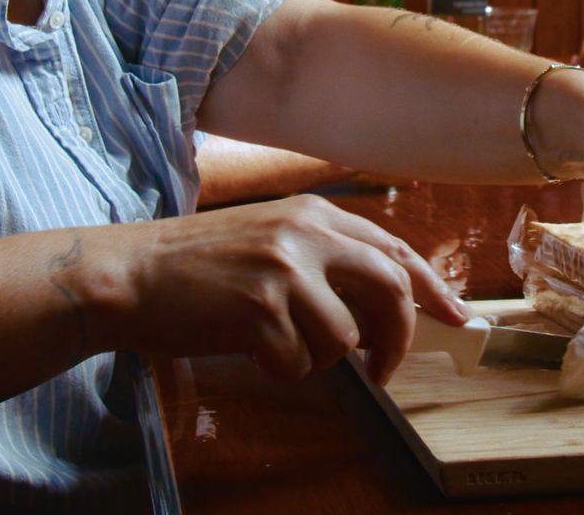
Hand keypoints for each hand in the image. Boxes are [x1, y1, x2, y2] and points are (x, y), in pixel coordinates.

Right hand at [101, 195, 465, 383]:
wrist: (128, 274)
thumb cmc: (195, 268)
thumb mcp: (269, 240)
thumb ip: (324, 260)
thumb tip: (379, 313)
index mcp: (313, 213)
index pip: (395, 250)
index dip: (432, 288)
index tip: (455, 317)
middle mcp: (306, 233)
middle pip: (391, 287)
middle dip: (397, 338)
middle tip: (382, 370)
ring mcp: (283, 268)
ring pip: (343, 337)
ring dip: (316, 357)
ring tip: (277, 345)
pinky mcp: (259, 307)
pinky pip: (297, 362)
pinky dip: (278, 369)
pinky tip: (248, 351)